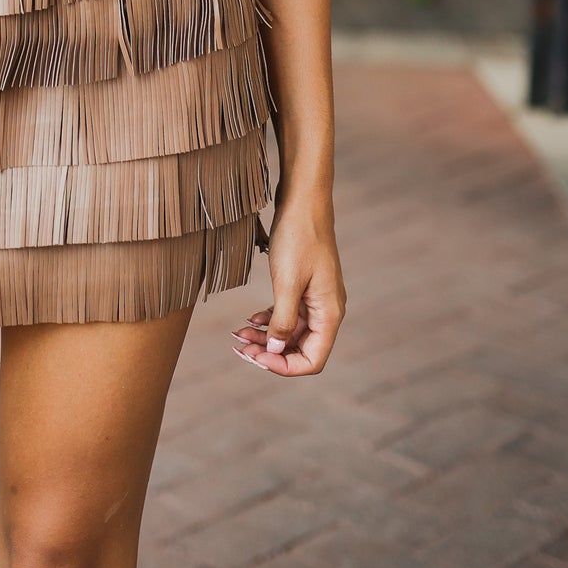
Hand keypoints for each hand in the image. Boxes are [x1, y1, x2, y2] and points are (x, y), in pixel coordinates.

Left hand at [231, 200, 345, 375]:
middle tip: (240, 348)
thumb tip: (275, 351)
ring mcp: (315, 298)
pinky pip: (288, 313)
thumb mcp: (286, 282)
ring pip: (290, 331)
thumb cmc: (298, 237)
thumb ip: (282, 320)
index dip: (284, 367)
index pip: (312, 360)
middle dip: (270, 352)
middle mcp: (326, 310)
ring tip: (238, 334)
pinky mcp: (304, 286)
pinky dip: (269, 319)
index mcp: (329, 313)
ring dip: (266, 337)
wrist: (303, 201)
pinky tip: (251, 318)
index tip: (256, 358)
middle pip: (299, 348)